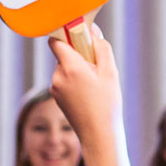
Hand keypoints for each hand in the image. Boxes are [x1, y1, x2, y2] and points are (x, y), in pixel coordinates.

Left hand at [46, 23, 124, 140]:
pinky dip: (74, 81)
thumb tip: (91, 31)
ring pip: (65, 67)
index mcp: (70, 67)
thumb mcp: (110, 72)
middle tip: (96, 67)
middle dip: (79, 55)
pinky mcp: (56, 97)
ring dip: (78, 69)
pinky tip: (88, 94)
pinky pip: (64, 80)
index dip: (67, 35)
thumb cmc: (107, 104)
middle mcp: (57, 76)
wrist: (98, 134)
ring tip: (94, 85)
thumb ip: (101, 47)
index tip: (80, 37)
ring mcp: (54, 87)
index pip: (56, 40)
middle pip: (64, 54)